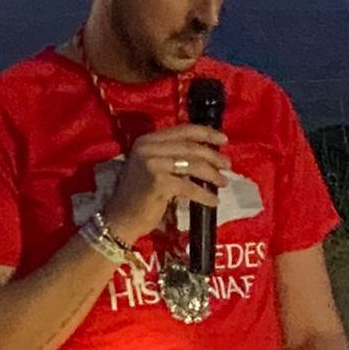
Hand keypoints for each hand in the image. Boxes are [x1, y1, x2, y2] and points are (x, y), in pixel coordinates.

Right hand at [103, 124, 228, 243]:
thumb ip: (173, 156)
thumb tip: (208, 155)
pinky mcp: (158, 182)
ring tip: (223, 182)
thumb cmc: (139, 195)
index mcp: (147, 140)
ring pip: (192, 165)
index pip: (182, 130)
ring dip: (212, 174)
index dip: (206, 133)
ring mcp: (152, 164)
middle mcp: (147, 147)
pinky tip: (213, 201)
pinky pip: (189, 187)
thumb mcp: (154, 168)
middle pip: (190, 147)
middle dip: (213, 156)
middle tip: (228, 165)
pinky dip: (204, 195)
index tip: (224, 140)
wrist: (120, 219)